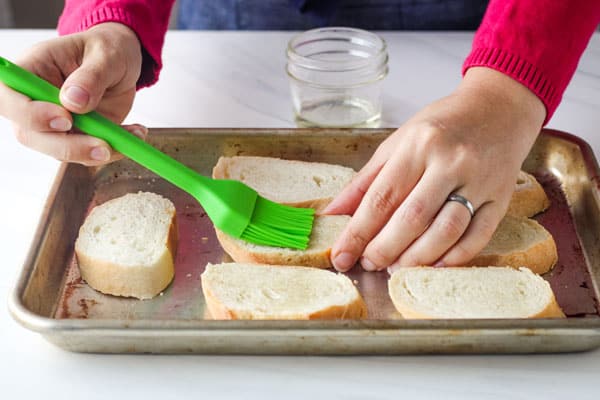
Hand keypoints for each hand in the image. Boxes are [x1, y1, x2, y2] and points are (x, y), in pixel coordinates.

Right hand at [0, 22, 144, 164]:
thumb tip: (73, 101)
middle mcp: (35, 101)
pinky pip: (87, 153)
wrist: (122, 62)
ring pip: (59, 151)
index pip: (9, 98)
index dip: (29, 114)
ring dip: (95, 152)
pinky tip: (134, 134)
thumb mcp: (106, 54)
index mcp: (32, 70)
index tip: (65, 118)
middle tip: (102, 145)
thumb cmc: (107, 49)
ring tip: (131, 135)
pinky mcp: (76, 136)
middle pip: (30, 134)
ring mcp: (54, 123)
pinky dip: (113, 149)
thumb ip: (91, 76)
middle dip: (66, 146)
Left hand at [325, 67, 546, 271]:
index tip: (342, 256)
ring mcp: (480, 181)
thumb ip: (365, 181)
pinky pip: (477, 237)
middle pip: (412, 218)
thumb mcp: (397, 143)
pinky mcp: (501, 199)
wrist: (499, 108)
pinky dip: (453, 258)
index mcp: (419, 144)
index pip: (381, 197)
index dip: (357, 233)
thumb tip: (333, 213)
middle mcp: (451, 162)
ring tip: (395, 268)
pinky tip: (432, 266)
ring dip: (416, 258)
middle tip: (368, 264)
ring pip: (446, 231)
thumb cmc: (443, 125)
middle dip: (384, 249)